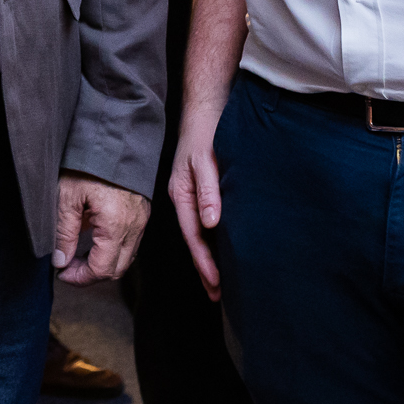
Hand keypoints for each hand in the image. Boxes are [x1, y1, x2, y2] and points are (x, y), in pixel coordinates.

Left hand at [54, 172, 147, 284]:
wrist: (113, 137)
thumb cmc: (89, 162)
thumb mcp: (66, 196)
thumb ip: (63, 232)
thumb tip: (60, 260)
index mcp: (116, 225)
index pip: (102, 269)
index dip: (80, 278)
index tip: (62, 273)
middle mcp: (134, 226)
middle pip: (117, 269)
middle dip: (90, 274)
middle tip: (67, 266)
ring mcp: (141, 220)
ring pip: (125, 258)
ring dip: (102, 263)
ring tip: (77, 254)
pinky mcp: (142, 213)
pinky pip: (130, 243)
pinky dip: (112, 249)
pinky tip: (92, 240)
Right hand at [166, 101, 225, 299]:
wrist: (206, 108)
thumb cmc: (206, 132)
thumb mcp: (205, 159)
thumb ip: (208, 190)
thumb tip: (211, 223)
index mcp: (181, 194)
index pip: (193, 236)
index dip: (204, 261)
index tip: (216, 284)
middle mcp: (184, 198)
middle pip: (194, 240)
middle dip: (204, 268)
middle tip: (217, 295)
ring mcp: (192, 195)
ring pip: (200, 233)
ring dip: (209, 257)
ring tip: (219, 282)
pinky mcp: (203, 190)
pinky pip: (206, 221)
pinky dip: (213, 240)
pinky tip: (222, 248)